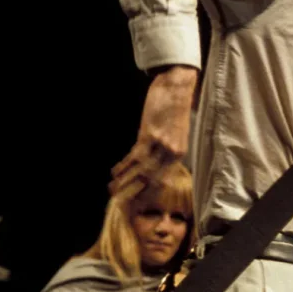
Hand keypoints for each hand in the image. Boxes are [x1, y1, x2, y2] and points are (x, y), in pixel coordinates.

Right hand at [110, 67, 197, 198]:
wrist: (177, 87)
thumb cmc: (175, 108)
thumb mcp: (175, 133)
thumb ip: (165, 149)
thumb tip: (152, 162)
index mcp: (179, 154)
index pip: (164, 181)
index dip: (149, 194)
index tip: (137, 204)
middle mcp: (172, 153)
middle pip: (152, 180)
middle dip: (134, 194)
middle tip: (121, 203)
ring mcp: (161, 145)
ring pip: (141, 171)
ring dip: (125, 182)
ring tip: (112, 190)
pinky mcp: (150, 134)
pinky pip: (135, 155)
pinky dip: (123, 165)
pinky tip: (114, 172)